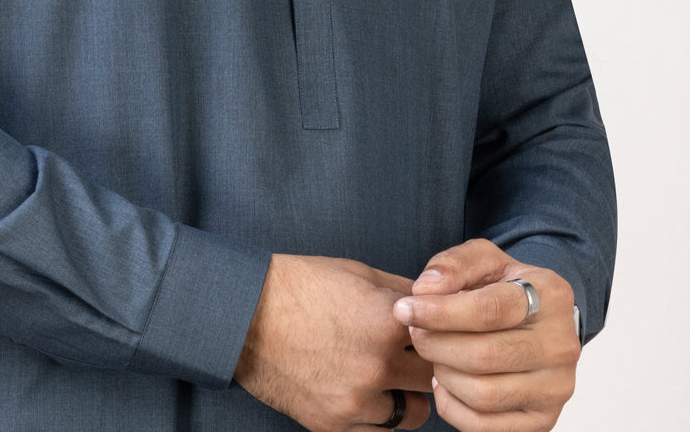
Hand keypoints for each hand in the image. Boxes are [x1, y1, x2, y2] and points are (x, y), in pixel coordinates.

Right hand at [235, 254, 433, 430]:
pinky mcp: (335, 425)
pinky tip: (371, 395)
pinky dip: (383, 418)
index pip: (444, 337)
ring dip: (410, 396)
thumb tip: (438, 302)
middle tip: (417, 356)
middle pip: (434, 378)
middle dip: (430, 366)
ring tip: (393, 378)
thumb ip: (403, 291)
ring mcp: (358, 400)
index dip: (442, 334)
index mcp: (388, 321)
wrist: (246, 314)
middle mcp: (379, 365)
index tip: (435, 332)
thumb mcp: (358, 272)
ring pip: (416, 413)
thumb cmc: (300, 285)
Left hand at [393, 239, 579, 431]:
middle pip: (483, 356)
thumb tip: (424, 290)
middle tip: (415, 333)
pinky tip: (445, 381)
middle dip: (436, 344)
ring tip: (434, 354)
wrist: (542, 322)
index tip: (404, 309)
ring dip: (444, 374)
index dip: (439, 312)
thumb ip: (453, 264)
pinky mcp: (543, 420)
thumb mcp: (484, 260)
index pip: (488, 310)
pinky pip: (485, 426)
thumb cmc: (505, 287)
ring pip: (483, 394)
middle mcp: (561, 346)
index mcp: (551, 296)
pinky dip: (452, 406)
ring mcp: (555, 388)